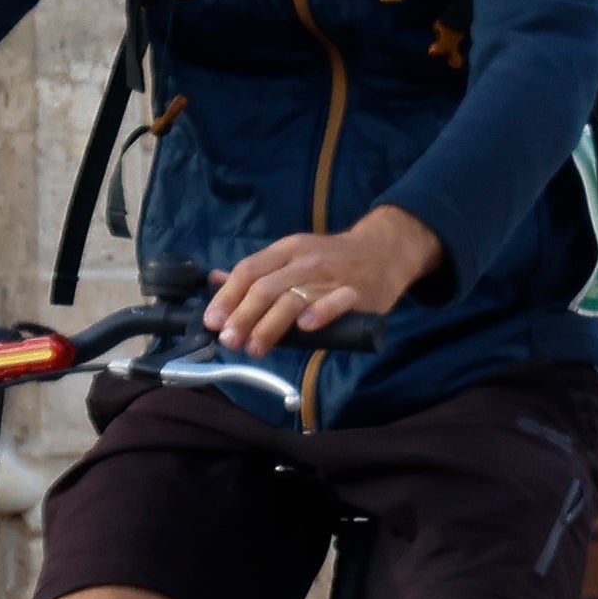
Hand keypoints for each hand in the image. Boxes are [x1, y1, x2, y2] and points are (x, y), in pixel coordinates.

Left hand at [202, 210, 441, 354]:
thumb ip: (258, 271)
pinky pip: (336, 302)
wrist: (384, 250)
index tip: (212, 323)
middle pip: (265, 288)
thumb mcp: (293, 255)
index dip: (227, 297)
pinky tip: (305, 328)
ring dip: (269, 325)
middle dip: (242, 317)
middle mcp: (306, 261)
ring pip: (293, 299)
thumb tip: (214, 280)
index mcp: (287, 250)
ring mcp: (332, 276)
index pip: (249, 271)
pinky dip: (320, 313)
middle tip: (229, 342)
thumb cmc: (333, 260)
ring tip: (254, 348)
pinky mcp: (358, 292)